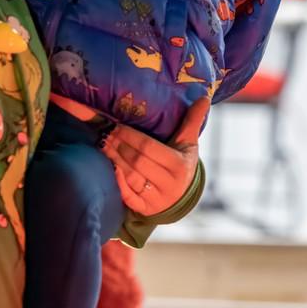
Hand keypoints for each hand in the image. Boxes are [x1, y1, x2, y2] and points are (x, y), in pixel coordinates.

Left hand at [102, 97, 209, 216]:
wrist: (182, 196)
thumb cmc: (181, 162)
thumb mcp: (188, 143)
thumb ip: (193, 120)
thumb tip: (204, 97)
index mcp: (179, 166)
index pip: (149, 148)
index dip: (130, 136)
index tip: (115, 125)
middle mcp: (169, 185)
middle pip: (138, 162)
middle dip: (119, 146)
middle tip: (104, 133)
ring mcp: (157, 200)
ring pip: (131, 178)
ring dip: (114, 160)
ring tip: (102, 145)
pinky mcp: (146, 210)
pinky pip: (128, 197)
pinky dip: (118, 183)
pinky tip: (109, 167)